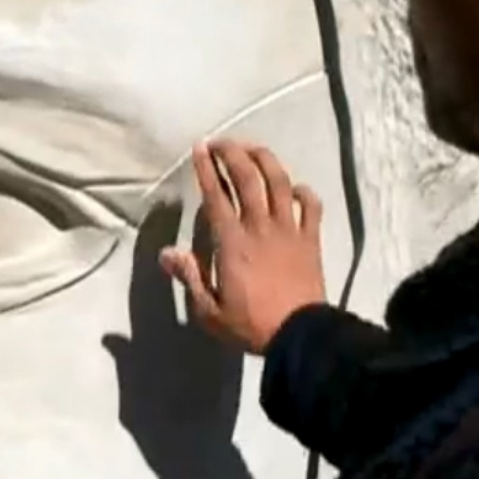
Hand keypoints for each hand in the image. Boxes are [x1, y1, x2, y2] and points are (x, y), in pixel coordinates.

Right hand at [160, 139, 326, 355]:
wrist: (301, 336)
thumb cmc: (252, 325)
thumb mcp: (209, 311)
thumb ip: (189, 277)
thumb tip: (166, 252)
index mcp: (232, 243)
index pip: (216, 197)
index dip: (206, 169)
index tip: (199, 148)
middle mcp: (260, 228)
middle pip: (248, 179)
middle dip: (233, 154)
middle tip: (221, 142)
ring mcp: (290, 231)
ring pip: (279, 184)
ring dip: (266, 161)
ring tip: (253, 148)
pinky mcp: (311, 240)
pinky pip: (312, 207)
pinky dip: (304, 192)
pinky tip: (295, 187)